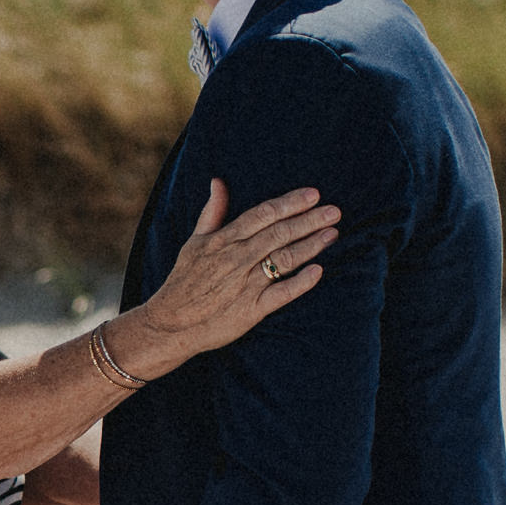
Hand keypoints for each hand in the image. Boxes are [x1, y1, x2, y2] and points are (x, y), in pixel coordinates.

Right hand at [121, 180, 335, 374]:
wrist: (171, 323)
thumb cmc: (184, 281)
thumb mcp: (194, 242)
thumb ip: (212, 212)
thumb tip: (219, 182)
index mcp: (223, 240)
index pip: (262, 215)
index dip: (290, 203)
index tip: (313, 195)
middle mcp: (236, 259)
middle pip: (279, 233)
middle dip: (309, 220)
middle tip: (334, 211)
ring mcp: (245, 284)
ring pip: (284, 260)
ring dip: (311, 246)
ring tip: (332, 235)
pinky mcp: (252, 310)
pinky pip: (281, 293)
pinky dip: (300, 282)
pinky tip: (318, 271)